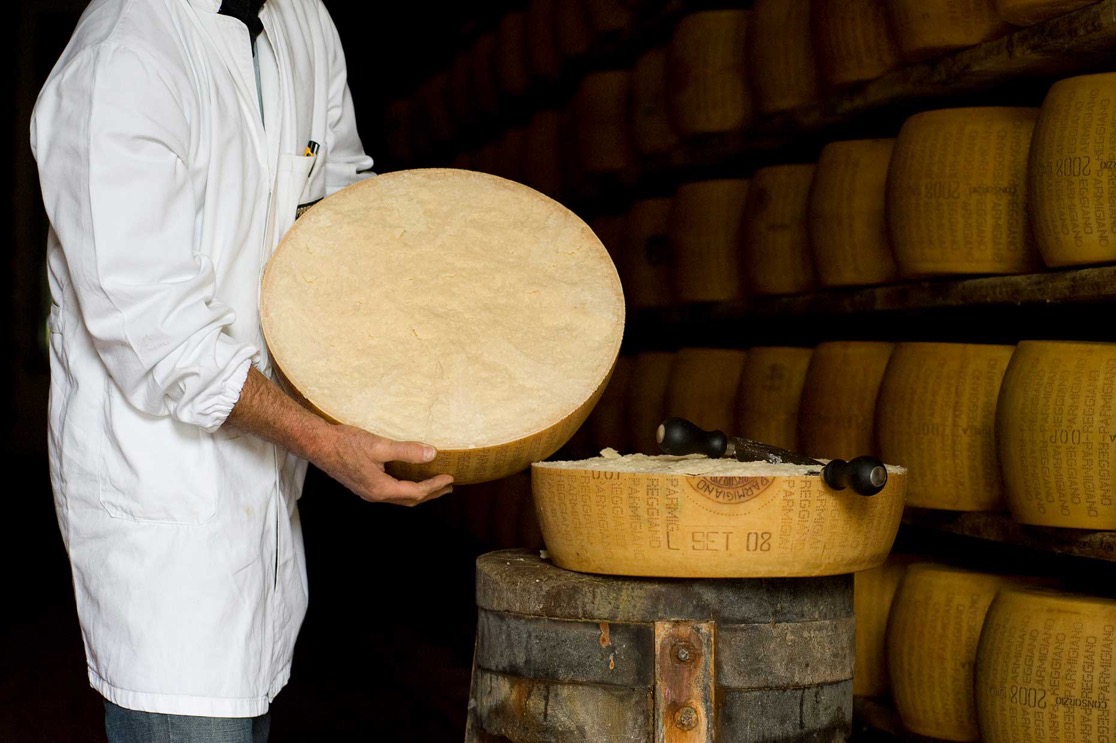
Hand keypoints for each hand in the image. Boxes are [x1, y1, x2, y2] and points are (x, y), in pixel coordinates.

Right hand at [313, 423, 453, 505]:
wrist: (318, 445)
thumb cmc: (346, 443)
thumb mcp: (379, 445)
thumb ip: (406, 451)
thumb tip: (432, 454)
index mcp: (380, 489)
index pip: (416, 492)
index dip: (435, 486)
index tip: (450, 478)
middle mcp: (375, 495)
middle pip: (410, 500)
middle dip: (431, 494)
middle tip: (448, 487)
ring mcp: (367, 492)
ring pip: (399, 498)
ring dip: (418, 493)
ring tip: (433, 485)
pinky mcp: (362, 486)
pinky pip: (390, 493)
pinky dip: (405, 489)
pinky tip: (407, 479)